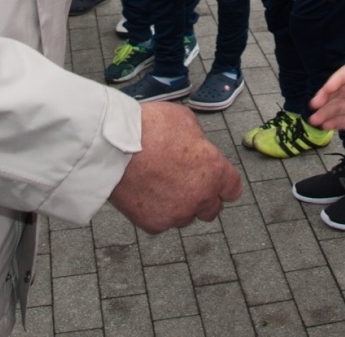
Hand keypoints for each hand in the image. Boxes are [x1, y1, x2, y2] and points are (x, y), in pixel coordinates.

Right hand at [109, 102, 241, 232]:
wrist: (113, 147)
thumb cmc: (147, 129)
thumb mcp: (185, 121)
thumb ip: (199, 141)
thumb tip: (198, 147)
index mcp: (214, 170)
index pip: (232, 189)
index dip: (223, 184)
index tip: (216, 183)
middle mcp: (201, 196)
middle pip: (212, 208)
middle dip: (202, 197)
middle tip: (185, 183)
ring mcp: (178, 213)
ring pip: (186, 216)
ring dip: (179, 205)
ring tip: (160, 184)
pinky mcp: (155, 224)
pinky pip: (162, 221)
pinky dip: (156, 211)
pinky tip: (145, 192)